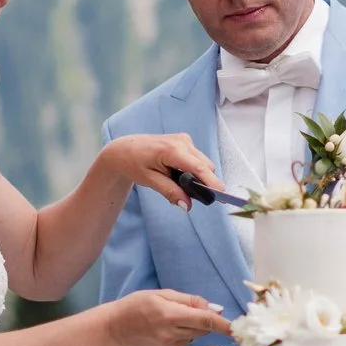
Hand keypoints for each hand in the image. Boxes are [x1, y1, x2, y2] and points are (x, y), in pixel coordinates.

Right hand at [97, 289, 229, 345]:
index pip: (205, 320)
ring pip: (196, 335)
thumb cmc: (137, 305)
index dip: (224, 324)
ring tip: (172, 319)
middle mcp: (172, 334)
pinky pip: (187, 342)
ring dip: (194, 327)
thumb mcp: (162, 294)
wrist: (114, 329)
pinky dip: (185, 335)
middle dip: (206, 319)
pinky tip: (168, 330)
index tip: (238, 328)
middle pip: (204, 328)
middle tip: (190, 310)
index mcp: (171, 315)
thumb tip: (216, 308)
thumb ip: (191, 301)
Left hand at [99, 133, 225, 208]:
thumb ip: (170, 192)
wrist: (124, 149)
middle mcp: (182, 141)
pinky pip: (197, 159)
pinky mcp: (185, 141)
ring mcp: (184, 140)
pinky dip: (194, 169)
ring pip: (203, 163)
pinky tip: (180, 175)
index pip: (199, 168)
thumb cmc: (134, 163)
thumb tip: (186, 205)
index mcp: (172, 150)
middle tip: (192, 197)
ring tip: (180, 185)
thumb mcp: (150, 181)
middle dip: (204, 182)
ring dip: (199, 176)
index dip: (212, 183)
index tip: (222, 195)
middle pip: (206, 166)